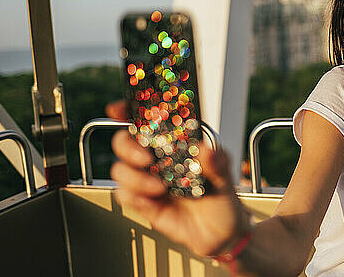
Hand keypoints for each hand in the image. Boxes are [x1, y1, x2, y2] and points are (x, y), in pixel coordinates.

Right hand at [106, 100, 251, 256]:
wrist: (220, 234)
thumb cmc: (223, 198)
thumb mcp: (226, 177)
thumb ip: (217, 163)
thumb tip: (206, 150)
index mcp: (175, 142)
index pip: (148, 120)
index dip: (128, 110)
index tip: (118, 109)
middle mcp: (157, 157)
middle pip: (123, 141)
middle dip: (128, 147)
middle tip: (145, 158)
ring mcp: (148, 178)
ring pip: (120, 169)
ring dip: (136, 178)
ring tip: (160, 188)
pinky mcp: (143, 201)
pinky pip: (124, 194)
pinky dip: (134, 197)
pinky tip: (153, 202)